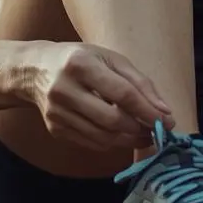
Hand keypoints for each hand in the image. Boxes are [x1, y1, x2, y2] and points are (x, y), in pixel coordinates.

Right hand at [31, 42, 174, 151]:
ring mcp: (56, 112)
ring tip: (144, 135)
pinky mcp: (54, 129)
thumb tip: (164, 111)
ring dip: (129, 140)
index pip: (122, 94)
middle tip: (156, 130)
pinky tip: (123, 136)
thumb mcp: (110, 58)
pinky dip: (112, 143)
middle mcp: (64, 89)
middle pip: (112, 120)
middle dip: (140, 129)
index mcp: (80, 64)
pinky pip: (91, 143)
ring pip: (102, 137)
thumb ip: (139, 82)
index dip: (148, 111)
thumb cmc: (81, 59)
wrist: (34, 70)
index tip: (167, 121)